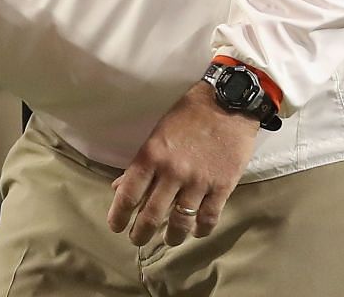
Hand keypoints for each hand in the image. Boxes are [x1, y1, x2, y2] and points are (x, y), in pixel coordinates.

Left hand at [107, 81, 260, 247]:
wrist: (227, 104)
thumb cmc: (188, 115)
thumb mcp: (157, 133)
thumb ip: (140, 164)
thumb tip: (119, 186)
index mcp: (152, 156)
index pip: (128, 193)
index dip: (119, 215)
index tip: (116, 226)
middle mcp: (172, 172)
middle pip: (152, 214)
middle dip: (141, 233)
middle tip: (137, 240)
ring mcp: (198, 181)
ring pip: (180, 221)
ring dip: (171, 236)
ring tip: (168, 239)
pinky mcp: (222, 186)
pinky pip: (209, 218)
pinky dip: (200, 230)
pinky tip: (196, 231)